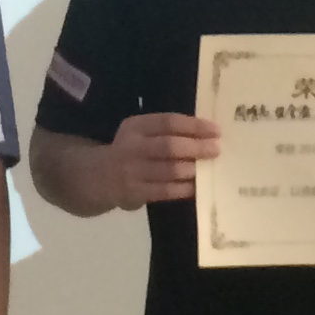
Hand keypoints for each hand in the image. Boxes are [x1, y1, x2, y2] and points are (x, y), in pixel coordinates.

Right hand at [106, 112, 221, 208]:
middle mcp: (132, 147)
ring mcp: (132, 171)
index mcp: (136, 126)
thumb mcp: (140, 134)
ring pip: (170, 170)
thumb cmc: (130, 151)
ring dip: (193, 169)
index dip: (194, 126)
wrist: (98, 177)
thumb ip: (166, 132)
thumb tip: (207, 134)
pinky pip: (166, 191)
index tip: (216, 130)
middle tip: (217, 149)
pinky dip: (185, 188)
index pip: (168, 122)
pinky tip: (197, 187)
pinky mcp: (134, 192)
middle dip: (197, 148)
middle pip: (170, 146)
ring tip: (210, 168)